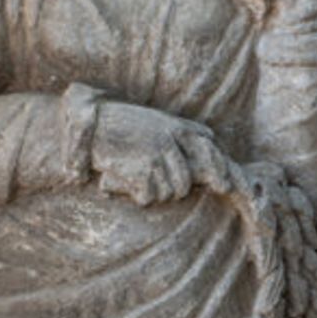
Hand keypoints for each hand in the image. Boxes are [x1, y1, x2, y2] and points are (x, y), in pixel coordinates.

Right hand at [89, 102, 233, 205]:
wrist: (92, 122)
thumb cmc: (125, 124)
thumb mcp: (158, 120)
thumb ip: (182, 131)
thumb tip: (211, 141)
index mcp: (178, 126)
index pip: (209, 149)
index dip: (219, 170)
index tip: (225, 185)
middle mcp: (171, 140)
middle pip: (185, 183)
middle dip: (174, 190)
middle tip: (156, 184)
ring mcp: (156, 154)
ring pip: (169, 193)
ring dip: (154, 193)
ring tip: (139, 179)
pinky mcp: (140, 167)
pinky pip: (148, 197)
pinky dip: (139, 196)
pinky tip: (130, 184)